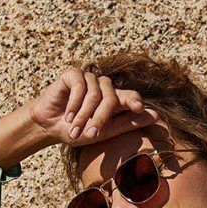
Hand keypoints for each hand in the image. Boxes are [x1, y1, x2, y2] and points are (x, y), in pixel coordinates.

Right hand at [28, 67, 160, 146]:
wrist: (50, 126)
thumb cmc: (78, 131)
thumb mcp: (104, 132)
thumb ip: (128, 123)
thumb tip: (156, 116)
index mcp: (115, 101)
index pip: (130, 96)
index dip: (135, 100)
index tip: (138, 107)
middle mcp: (104, 87)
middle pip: (111, 98)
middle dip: (100, 118)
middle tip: (89, 134)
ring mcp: (89, 78)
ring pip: (95, 94)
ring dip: (83, 115)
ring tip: (73, 128)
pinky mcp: (74, 73)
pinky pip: (80, 86)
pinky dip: (74, 103)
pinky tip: (67, 114)